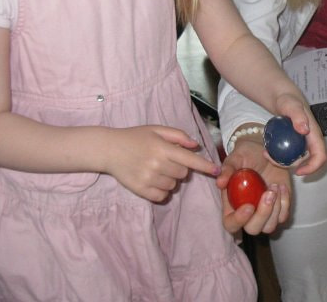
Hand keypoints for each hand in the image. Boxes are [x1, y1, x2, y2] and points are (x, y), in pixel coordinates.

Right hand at [104, 126, 219, 202]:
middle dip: (181, 167)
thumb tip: (195, 145)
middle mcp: (157, 164)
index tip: (216, 170)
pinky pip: (162, 196)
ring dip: (171, 179)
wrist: (110, 149)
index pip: (190, 160)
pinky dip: (162, 190)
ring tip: (158, 168)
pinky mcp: (140, 190)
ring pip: (173, 185)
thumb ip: (178, 136)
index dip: (205, 166)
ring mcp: (148, 179)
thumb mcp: (157, 129)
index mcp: (162, 148)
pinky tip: (154, 180)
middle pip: (183, 173)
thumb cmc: (135, 137)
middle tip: (168, 160)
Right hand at [217, 139, 290, 234]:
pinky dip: (285, 203)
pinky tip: (281, 185)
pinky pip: (283, 216)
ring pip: (269, 227)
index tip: (249, 206)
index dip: (238, 221)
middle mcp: (248, 213)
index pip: (230, 224)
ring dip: (275, 209)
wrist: (264, 151)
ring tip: (274, 186)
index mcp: (232, 205)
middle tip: (268, 193)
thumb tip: (220, 183)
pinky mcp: (279, 208)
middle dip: (263, 214)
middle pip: (253, 229)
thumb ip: (227, 170)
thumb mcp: (235, 158)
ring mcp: (265, 212)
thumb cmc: (246, 156)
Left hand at [272, 93, 326, 176]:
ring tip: (266, 154)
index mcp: (314, 134)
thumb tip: (305, 130)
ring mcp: (302, 143)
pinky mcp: (293, 144)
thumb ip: (297, 115)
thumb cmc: (288, 99)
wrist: (283, 98)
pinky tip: (266, 150)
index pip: (321, 155)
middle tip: (272, 159)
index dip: (313, 167)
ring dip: (281, 162)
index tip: (298, 172)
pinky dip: (278, 157)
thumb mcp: (291, 105)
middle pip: (306, 162)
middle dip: (290, 166)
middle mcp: (310, 141)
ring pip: (295, 160)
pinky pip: (288, 155)